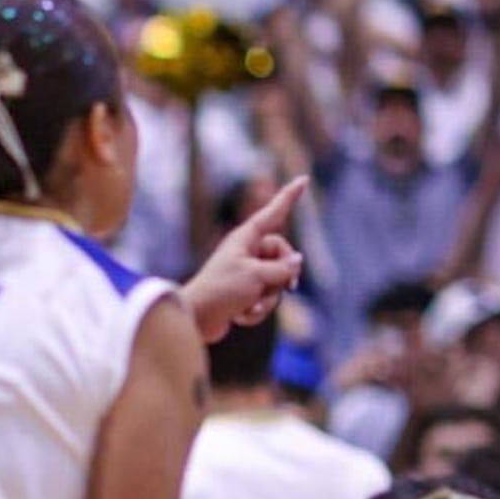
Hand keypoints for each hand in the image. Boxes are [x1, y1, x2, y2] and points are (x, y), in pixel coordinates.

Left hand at [182, 180, 305, 341]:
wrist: (195, 319)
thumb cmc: (221, 290)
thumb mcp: (257, 276)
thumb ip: (282, 268)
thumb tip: (297, 262)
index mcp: (246, 238)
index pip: (274, 213)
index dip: (289, 197)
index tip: (303, 179)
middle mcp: (247, 252)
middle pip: (284, 256)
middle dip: (283, 277)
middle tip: (277, 286)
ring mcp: (246, 273)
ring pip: (277, 283)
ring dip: (267, 300)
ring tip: (248, 305)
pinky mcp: (244, 294)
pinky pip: (265, 300)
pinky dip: (256, 311)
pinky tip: (239, 316)